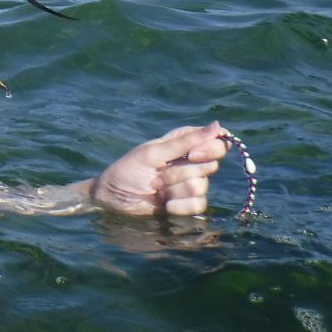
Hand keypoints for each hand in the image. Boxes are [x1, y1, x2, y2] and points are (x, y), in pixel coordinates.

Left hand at [91, 121, 229, 215]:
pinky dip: (179, 205)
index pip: (216, 141)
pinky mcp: (188, 204)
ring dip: (175, 188)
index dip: (211, 148)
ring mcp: (190, 183)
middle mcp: (191, 162)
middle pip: (211, 165)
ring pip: (202, 186)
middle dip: (181, 172)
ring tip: (156, 187)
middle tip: (158, 174)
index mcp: (183, 143)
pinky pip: (199, 204)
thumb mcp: (153, 153)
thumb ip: (185, 142)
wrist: (114, 200)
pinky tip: (164, 204)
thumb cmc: (128, 170)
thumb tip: (217, 126)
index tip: (193, 155)